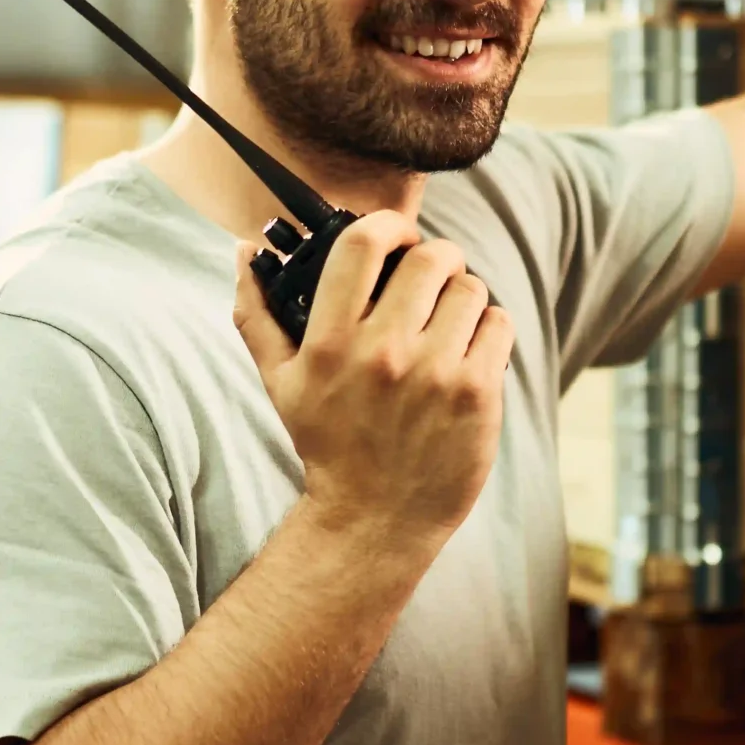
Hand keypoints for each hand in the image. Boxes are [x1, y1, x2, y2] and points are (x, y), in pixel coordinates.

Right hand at [232, 210, 514, 562]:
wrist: (375, 520)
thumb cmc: (328, 444)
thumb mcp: (280, 384)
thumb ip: (257, 314)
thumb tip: (245, 250)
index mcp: (331, 343)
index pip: (362, 246)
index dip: (389, 225)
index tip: (398, 236)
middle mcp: (383, 354)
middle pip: (432, 258)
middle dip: (437, 258)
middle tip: (432, 278)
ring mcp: (435, 375)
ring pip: (471, 289)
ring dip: (464, 296)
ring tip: (449, 320)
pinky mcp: (476, 396)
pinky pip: (499, 325)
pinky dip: (490, 328)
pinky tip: (470, 350)